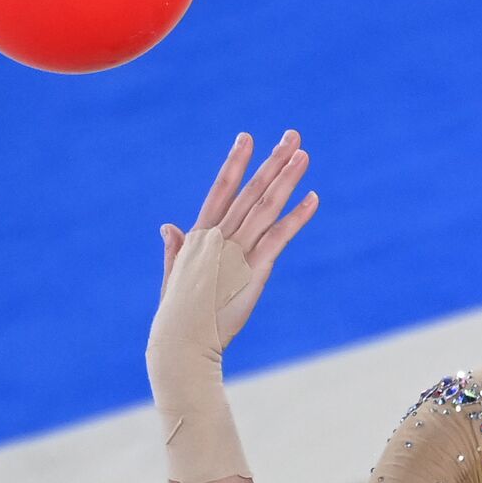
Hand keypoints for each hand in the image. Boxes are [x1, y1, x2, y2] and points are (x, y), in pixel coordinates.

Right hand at [156, 129, 319, 349]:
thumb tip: (168, 226)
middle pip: (250, 191)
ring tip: (304, 155)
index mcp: (198, 237)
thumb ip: (176, 250)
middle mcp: (217, 238)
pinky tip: (313, 198)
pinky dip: (297, 217)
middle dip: (273, 162)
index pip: (221, 190)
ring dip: (287, 179)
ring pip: (266, 207)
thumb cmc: (177, 318)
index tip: (247, 137)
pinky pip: (279, 237)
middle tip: (293, 136)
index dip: (235, 163)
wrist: (181, 345)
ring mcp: (235, 252)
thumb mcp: (174, 278)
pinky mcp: (252, 271)